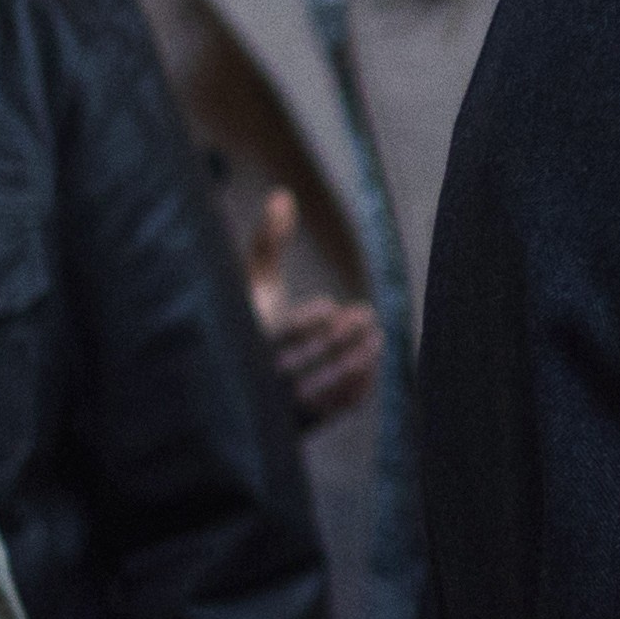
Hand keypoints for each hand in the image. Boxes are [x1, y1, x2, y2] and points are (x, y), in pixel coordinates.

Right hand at [242, 189, 381, 424]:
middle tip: (366, 315)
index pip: (273, 339)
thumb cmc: (251, 316)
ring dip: (351, 366)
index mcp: (243, 342)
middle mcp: (258, 378)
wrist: (242, 375)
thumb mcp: (253, 279)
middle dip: (336, 340)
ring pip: (317, 391)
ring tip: (377, 338)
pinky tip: (372, 365)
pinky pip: (330, 411)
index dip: (305, 324)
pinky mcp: (300, 423)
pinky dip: (354, 390)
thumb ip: (266, 241)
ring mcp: (279, 405)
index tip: (331, 306)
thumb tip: (284, 195)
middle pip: (299, 365)